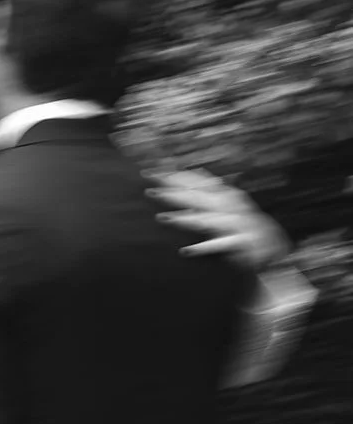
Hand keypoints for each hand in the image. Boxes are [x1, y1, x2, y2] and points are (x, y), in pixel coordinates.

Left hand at [146, 170, 290, 270]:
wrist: (275, 250)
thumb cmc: (247, 227)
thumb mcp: (232, 205)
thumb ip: (215, 190)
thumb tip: (200, 171)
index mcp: (227, 196)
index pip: (198, 183)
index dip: (176, 177)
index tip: (153, 173)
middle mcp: (232, 207)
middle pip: (198, 198)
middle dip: (173, 193)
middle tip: (149, 192)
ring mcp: (237, 225)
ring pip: (206, 220)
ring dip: (185, 219)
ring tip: (162, 219)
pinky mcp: (241, 244)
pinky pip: (219, 245)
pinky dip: (203, 248)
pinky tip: (185, 252)